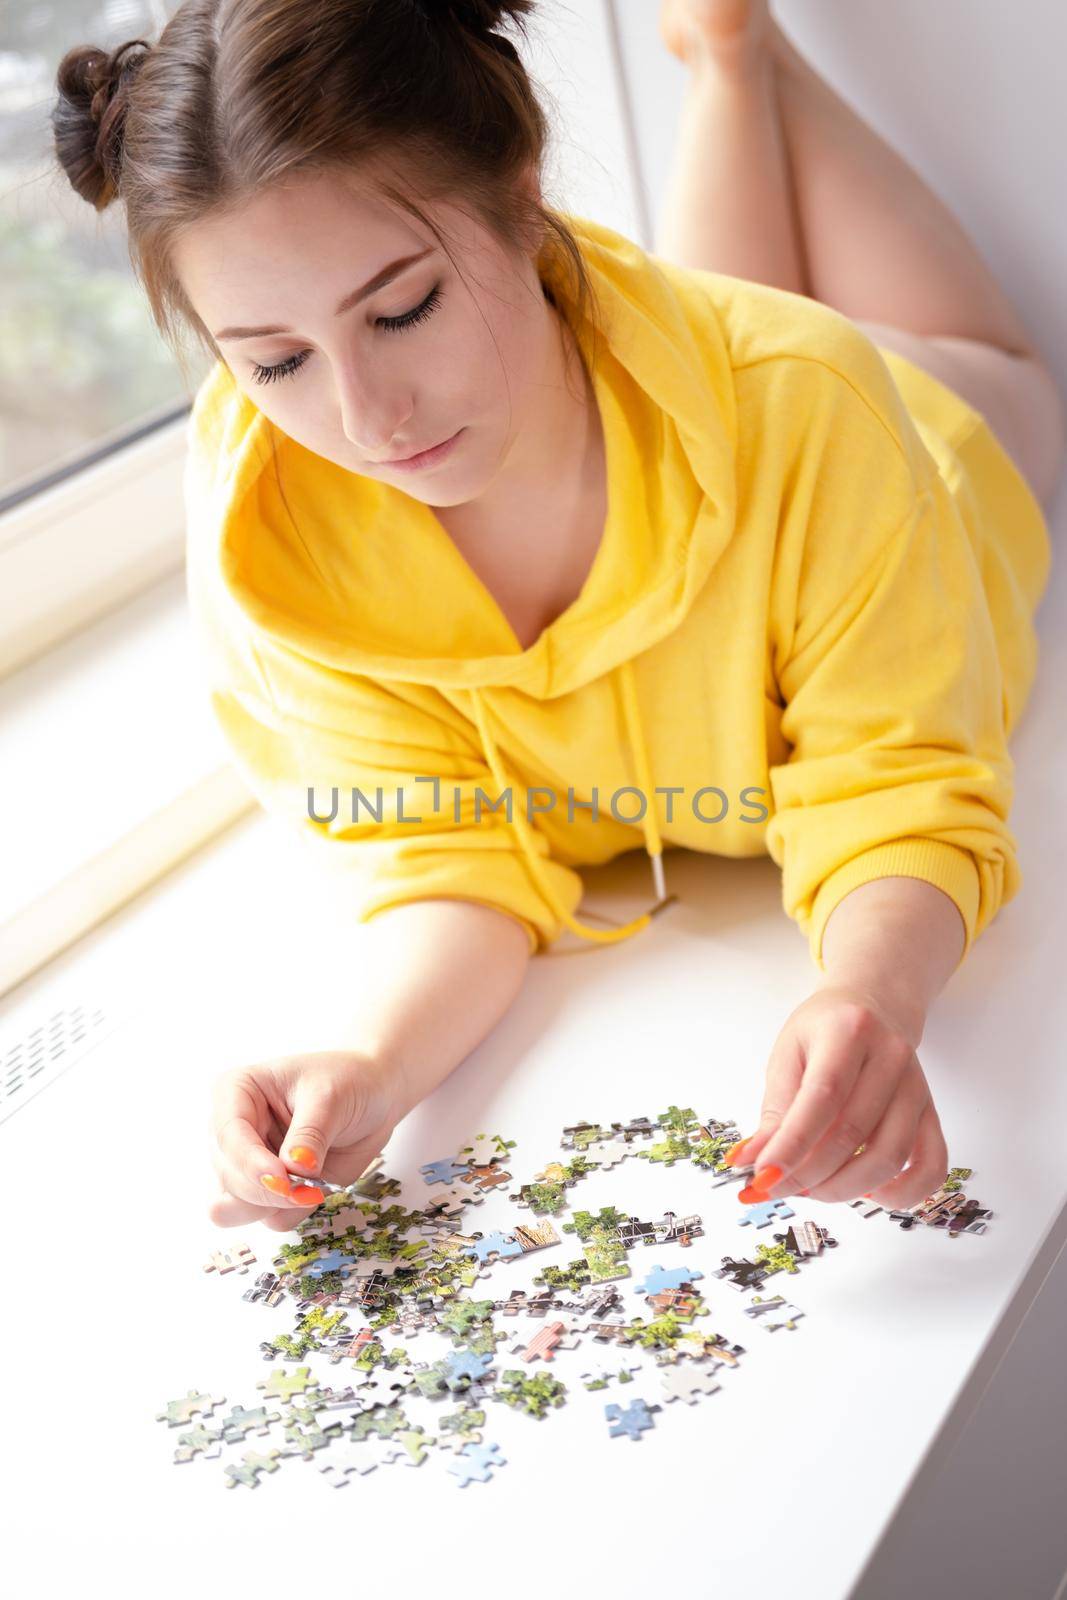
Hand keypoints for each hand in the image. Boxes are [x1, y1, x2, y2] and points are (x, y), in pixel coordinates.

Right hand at [208, 1050, 403, 1231]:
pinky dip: (290, 1213)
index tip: (283, 1181)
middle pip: (229, 1178)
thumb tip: (294, 1170)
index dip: (251, 1164)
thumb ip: (309, 1135)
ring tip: (312, 1189)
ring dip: (273, 1207)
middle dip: (267, 1191)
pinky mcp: (270, 1189)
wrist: (374, 1097)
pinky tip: (314, 1191)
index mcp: (236, 1091)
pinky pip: (268, 1218)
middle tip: (309, 1189)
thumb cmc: (348, 1080)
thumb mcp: (330, 1097)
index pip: (229, 1137)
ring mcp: (249, 1163)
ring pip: (237, 1206)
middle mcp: (234, 1131)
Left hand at [729, 984, 948, 1209]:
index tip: (763, 1177)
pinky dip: (902, 1193)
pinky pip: (932, 1165)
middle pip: (852, 1133)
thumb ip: (775, 1109)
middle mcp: (890, 1058)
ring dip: (844, 1187)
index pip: (822, 1098)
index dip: (791, 1145)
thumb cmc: (825, 1030)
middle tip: (776, 1187)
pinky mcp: (931, 1113)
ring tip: (811, 1189)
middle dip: (808, 1173)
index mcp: (848, 1032)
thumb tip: (752, 1161)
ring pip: (889, 1156)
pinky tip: (868, 1193)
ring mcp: (916, 1088)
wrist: (874, 1006)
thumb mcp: (788, 1053)